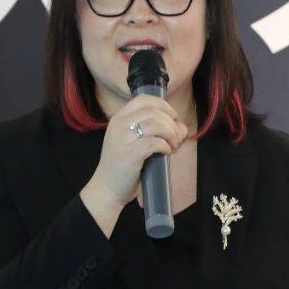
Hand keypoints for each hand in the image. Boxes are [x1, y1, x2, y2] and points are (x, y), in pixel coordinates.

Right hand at [80, 95, 187, 234]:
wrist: (106, 189)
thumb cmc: (124, 166)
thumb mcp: (136, 143)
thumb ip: (156, 132)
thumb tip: (182, 128)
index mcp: (118, 118)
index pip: (143, 99)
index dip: (163, 105)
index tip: (173, 117)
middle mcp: (118, 124)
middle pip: (153, 112)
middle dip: (171, 123)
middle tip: (176, 138)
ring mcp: (122, 139)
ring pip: (155, 124)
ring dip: (170, 134)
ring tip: (173, 146)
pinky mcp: (129, 154)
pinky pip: (154, 142)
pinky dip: (165, 146)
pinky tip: (166, 152)